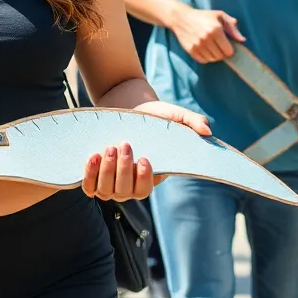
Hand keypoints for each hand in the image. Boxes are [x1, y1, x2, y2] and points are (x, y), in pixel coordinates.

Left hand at [82, 102, 212, 200]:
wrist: (125, 105)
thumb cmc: (152, 114)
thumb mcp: (173, 115)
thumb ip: (191, 121)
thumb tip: (208, 130)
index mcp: (150, 175)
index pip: (146, 189)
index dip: (143, 179)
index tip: (145, 159)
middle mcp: (129, 184)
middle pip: (125, 192)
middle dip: (123, 170)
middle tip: (124, 145)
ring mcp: (110, 182)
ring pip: (106, 191)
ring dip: (107, 171)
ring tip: (110, 147)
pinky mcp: (94, 174)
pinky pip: (89, 186)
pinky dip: (90, 175)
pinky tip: (94, 156)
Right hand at [172, 7, 245, 62]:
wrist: (181, 17)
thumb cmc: (203, 16)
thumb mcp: (219, 16)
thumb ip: (233, 27)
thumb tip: (242, 40)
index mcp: (216, 29)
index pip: (228, 51)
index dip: (230, 50)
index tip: (227, 46)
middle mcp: (206, 38)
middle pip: (221, 56)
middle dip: (222, 53)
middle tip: (219, 47)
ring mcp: (197, 45)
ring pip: (212, 59)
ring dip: (214, 56)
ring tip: (212, 48)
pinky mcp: (190, 49)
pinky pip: (203, 60)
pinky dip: (206, 58)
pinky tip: (205, 50)